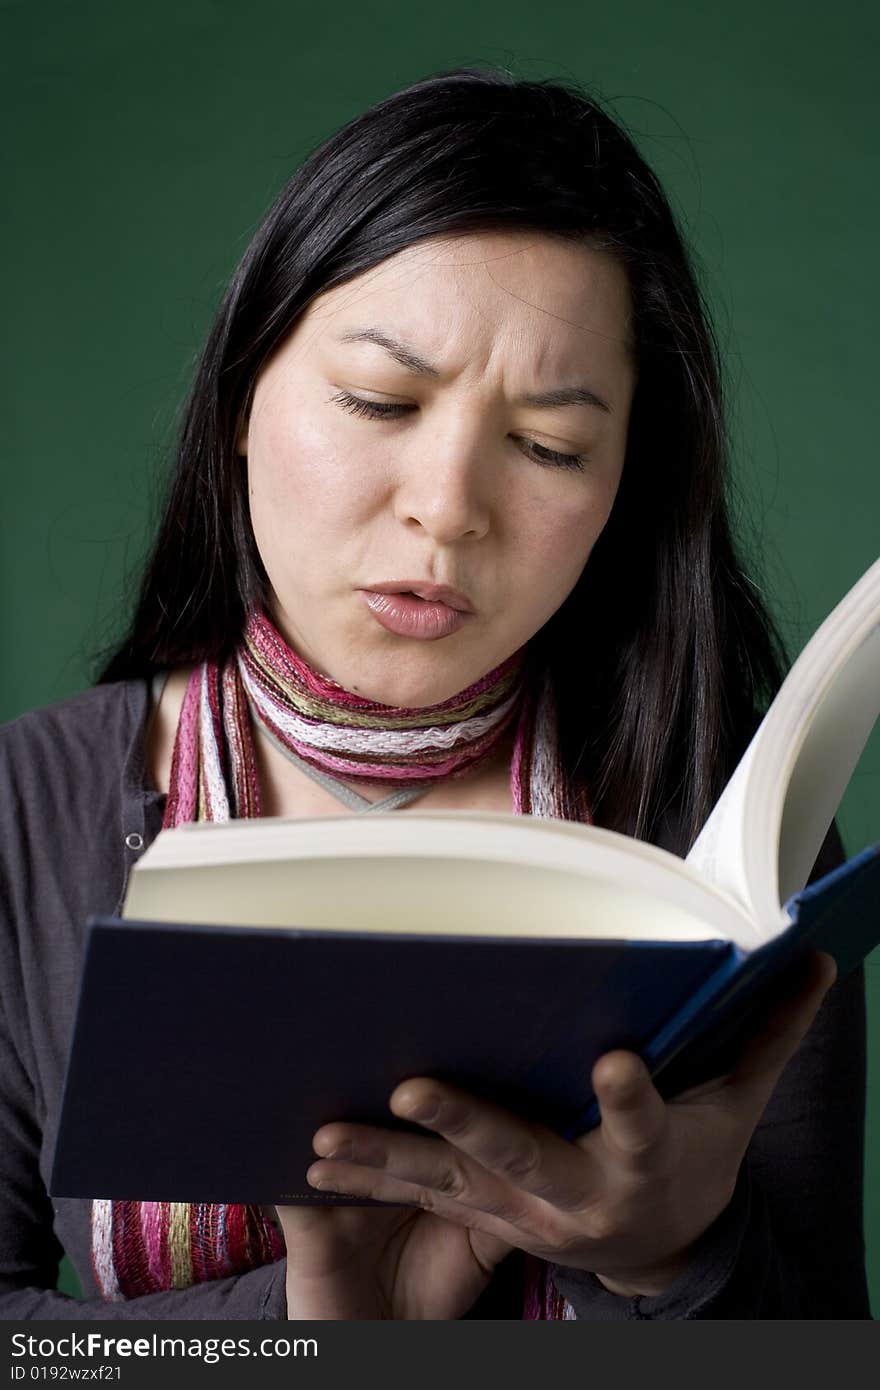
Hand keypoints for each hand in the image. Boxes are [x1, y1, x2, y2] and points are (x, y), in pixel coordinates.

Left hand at [280, 950, 835, 1313]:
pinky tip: (316, 1163)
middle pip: (520, 1155)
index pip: (642, 1122)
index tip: (617, 1060)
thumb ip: (764, 1034)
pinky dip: (372, 1183)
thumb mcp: (734, 1104)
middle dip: (466, 1125)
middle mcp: (579, 1191)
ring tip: (324, 1141)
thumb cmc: (695, 1158)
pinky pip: (425, 1199)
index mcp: (644, 1157)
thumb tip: (812, 962)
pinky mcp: (488, 1217)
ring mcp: (525, 1212)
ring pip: (450, 1186)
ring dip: (386, 1163)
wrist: (661, 1246)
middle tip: (411, 1091)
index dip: (632, 1096)